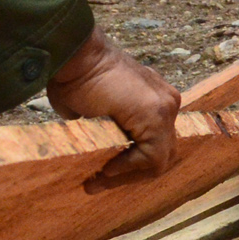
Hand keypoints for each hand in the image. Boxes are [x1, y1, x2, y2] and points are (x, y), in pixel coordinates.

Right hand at [49, 28, 180, 185]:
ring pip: (159, 159)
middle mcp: (165, 102)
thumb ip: (106, 130)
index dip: (130, 166)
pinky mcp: (156, 113)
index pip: (154, 144)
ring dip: (127, 176)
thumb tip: (100, 152)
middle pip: (161, 153)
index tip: (100, 176)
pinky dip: (129, 167)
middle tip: (97, 184)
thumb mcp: (93, 110)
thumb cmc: (74, 76)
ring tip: (96, 182)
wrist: (72, 54)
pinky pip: (151, 155)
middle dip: (130, 175)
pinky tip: (106, 169)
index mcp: (154, 99)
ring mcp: (165, 106)